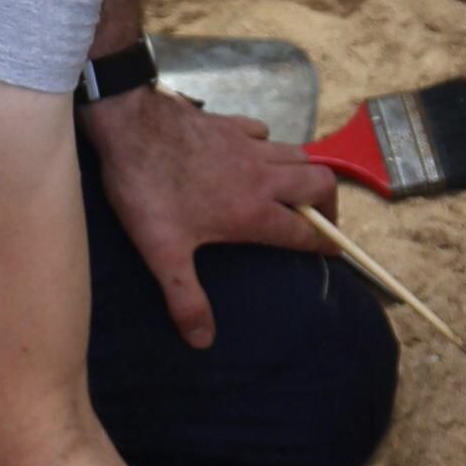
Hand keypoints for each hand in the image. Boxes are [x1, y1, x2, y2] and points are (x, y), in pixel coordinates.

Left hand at [83, 80, 332, 348]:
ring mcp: (249, 146)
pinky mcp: (230, 124)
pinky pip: (265, 133)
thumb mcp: (163, 254)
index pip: (304, 231)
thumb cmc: (148, 190)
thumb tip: (202, 341)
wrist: (130, 126)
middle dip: (328, 204)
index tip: (335, 252)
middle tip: (321, 220)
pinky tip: (254, 154)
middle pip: (319, 183)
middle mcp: (262, 177)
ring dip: (304, 172)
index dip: (324, 244)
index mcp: (254, 212)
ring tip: (295, 190)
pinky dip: (269, 145)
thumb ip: (186, 298)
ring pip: (298, 154)